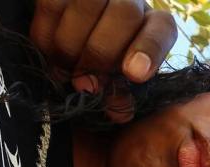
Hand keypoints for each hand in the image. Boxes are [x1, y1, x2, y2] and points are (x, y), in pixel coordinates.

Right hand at [30, 0, 177, 121]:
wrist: (70, 37)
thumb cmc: (99, 66)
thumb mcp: (114, 81)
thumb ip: (120, 93)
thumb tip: (119, 113)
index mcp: (152, 24)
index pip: (162, 28)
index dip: (150, 48)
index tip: (135, 74)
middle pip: (125, 13)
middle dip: (101, 53)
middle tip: (85, 84)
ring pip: (87, 4)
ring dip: (71, 46)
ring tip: (64, 73)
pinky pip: (51, 5)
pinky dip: (46, 36)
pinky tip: (49, 54)